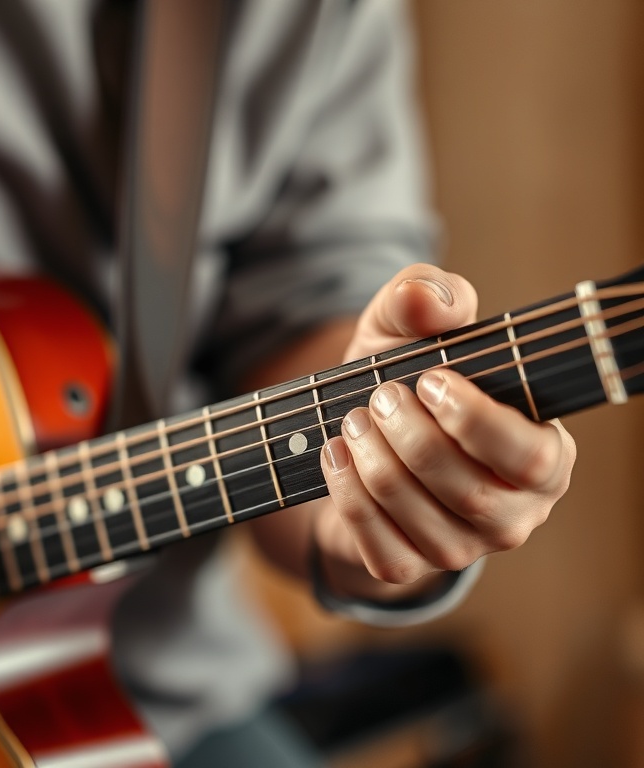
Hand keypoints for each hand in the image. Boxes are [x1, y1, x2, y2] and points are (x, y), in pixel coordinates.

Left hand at [314, 265, 575, 600]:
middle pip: (465, 489)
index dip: (476, 421)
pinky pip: (381, 550)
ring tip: (352, 421)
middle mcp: (512, 510)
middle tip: (378, 397)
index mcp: (540, 453)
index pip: (530, 457)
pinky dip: (349, 497)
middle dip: (409, 436)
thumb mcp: (404, 328)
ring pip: (416, 516)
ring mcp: (461, 547)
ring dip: (373, 461)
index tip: (429, 381)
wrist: (357, 433)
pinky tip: (336, 457)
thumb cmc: (400, 377)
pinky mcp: (411, 567)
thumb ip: (424, 297)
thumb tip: (429, 300)